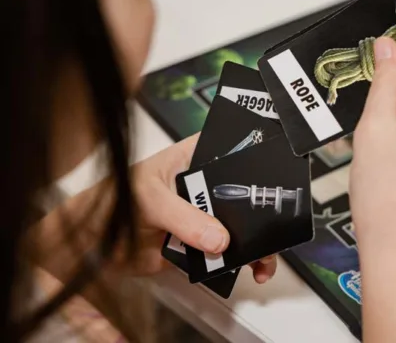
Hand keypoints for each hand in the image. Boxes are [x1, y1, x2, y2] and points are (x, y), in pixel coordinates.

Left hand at [123, 135, 277, 282]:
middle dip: (263, 212)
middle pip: (245, 194)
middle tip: (276, 228)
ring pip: (240, 227)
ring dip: (256, 243)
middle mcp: (206, 184)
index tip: (276, 177)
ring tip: (264, 259)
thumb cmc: (114, 200)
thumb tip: (219, 238)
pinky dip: (241, 263)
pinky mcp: (201, 242)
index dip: (257, 161)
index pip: (234, 151)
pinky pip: (227, 252)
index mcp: (196, 158)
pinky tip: (251, 269)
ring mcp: (205, 214)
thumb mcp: (151, 200)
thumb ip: (184, 218)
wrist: (93, 243)